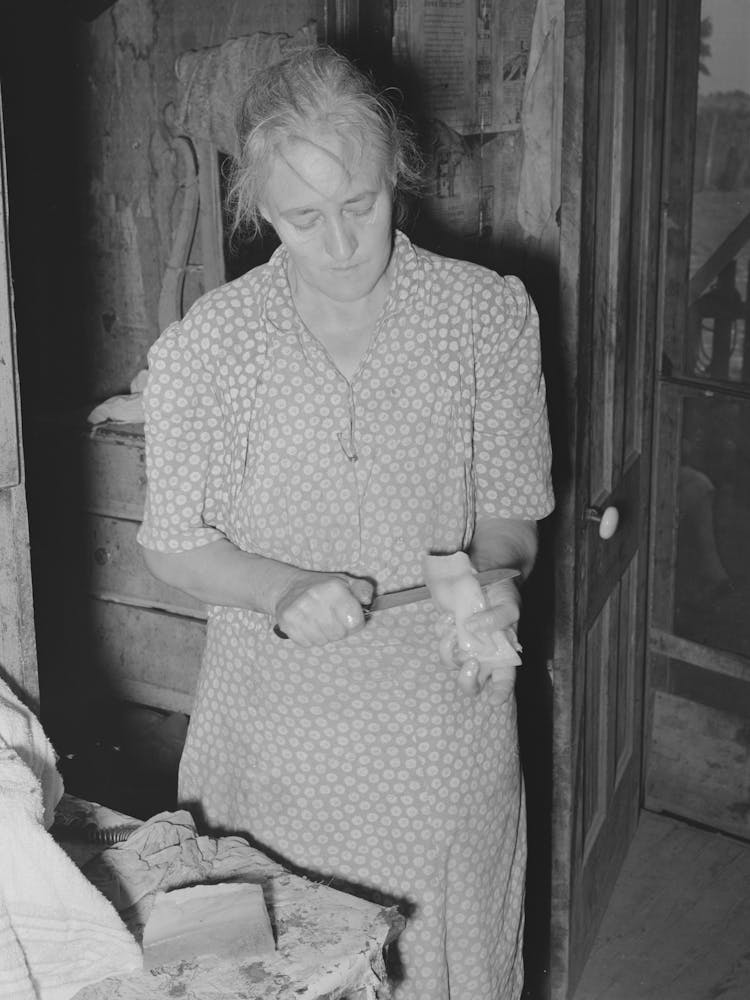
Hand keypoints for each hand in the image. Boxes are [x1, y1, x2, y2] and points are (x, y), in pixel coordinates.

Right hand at [274, 572, 373, 646]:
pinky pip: (307, 643)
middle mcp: (315, 597)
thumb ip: (363, 589)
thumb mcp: (346, 582)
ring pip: (322, 641)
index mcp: (333, 587)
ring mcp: (298, 610)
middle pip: (339, 633)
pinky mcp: (286, 622)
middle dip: (340, 630)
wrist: (288, 587)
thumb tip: (367, 600)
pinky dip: (310, 638)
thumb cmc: (323, 587)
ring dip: (324, 635)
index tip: (349, 617)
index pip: (355, 622)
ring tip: (319, 621)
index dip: (355, 623)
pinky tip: (308, 625)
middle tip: (333, 619)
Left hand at [436, 577, 521, 693]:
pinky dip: (443, 630)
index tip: (494, 699)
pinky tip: (449, 616)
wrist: (485, 571)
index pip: (504, 681)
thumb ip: (498, 619)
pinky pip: (441, 640)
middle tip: (470, 662)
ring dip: (450, 649)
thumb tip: (473, 628)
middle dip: (468, 680)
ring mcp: (464, 644)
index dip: (500, 693)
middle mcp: (482, 654)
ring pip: (452, 662)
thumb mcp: (510, 604)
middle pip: (472, 682)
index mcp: (503, 653)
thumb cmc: (503, 592)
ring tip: (454, 627)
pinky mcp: (449, 632)